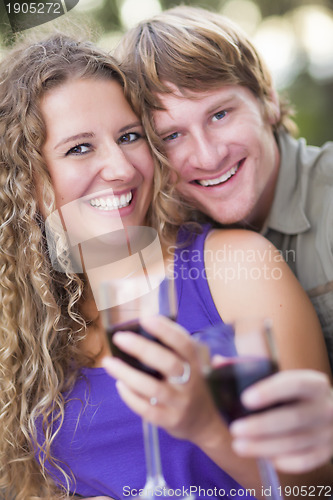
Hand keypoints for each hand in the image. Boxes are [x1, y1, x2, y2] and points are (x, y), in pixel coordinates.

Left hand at [102, 315, 222, 443]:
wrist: (204, 422)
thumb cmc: (190, 384)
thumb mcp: (191, 365)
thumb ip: (174, 349)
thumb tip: (145, 325)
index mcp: (195, 363)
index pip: (184, 343)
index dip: (166, 330)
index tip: (145, 318)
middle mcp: (190, 382)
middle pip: (168, 363)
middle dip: (142, 348)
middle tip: (120, 337)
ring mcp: (180, 403)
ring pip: (153, 388)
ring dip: (128, 374)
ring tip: (108, 362)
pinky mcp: (169, 420)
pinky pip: (148, 410)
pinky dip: (131, 397)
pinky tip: (119, 384)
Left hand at [229, 370, 332, 472]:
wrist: (327, 411)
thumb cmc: (293, 393)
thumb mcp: (280, 377)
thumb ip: (249, 369)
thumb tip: (218, 363)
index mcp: (313, 383)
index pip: (294, 384)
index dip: (270, 391)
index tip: (245, 399)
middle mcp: (324, 407)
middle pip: (293, 418)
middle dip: (261, 426)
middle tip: (235, 429)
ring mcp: (327, 431)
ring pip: (295, 443)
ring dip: (264, 447)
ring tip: (238, 446)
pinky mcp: (326, 452)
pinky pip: (305, 461)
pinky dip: (284, 461)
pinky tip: (263, 458)